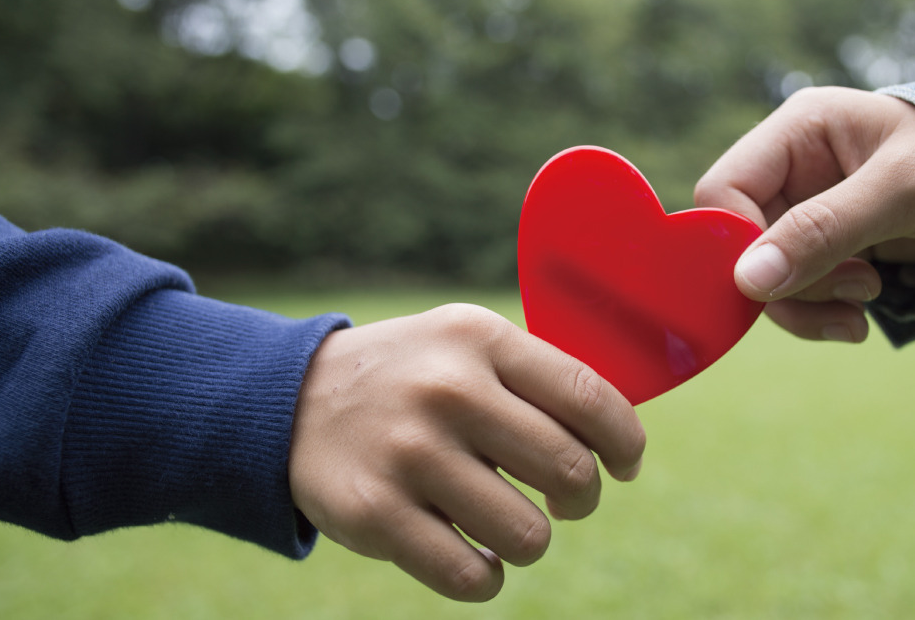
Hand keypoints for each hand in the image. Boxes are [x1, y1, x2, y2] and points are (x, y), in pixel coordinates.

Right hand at [288, 304, 645, 601]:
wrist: (289, 401)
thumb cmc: (411, 378)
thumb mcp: (466, 344)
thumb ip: (537, 377)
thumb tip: (620, 436)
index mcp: (480, 338)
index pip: (589, 395)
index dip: (625, 442)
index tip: (625, 465)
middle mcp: (446, 389)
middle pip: (570, 472)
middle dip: (582, 500)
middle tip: (564, 501)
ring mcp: (408, 452)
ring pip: (528, 536)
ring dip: (530, 541)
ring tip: (504, 522)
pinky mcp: (373, 512)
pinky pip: (471, 576)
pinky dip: (486, 577)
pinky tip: (474, 555)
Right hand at [694, 86, 914, 341]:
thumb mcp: (899, 191)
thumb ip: (825, 230)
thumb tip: (749, 280)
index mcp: (797, 131)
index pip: (724, 191)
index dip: (738, 243)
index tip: (776, 284)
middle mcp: (791, 169)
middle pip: (742, 242)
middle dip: (790, 282)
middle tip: (853, 296)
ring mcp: (806, 209)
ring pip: (767, 275)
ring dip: (809, 303)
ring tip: (868, 303)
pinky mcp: (825, 245)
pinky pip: (797, 289)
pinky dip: (823, 312)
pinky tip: (863, 316)